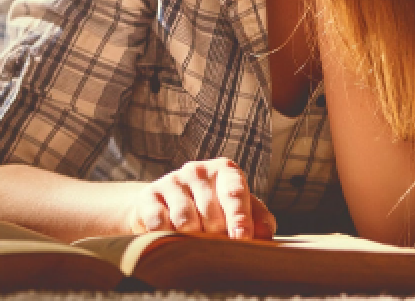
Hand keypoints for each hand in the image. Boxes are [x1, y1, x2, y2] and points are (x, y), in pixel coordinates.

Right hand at [126, 158, 275, 239]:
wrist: (166, 207)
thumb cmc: (212, 210)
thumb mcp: (238, 211)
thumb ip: (257, 220)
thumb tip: (265, 236)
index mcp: (225, 171)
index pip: (234, 193)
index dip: (239, 217)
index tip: (242, 238)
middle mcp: (198, 170)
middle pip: (211, 213)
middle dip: (215, 235)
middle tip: (215, 244)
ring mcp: (172, 181)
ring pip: (186, 220)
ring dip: (192, 238)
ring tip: (193, 240)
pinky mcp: (149, 196)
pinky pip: (160, 223)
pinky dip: (168, 236)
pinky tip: (171, 236)